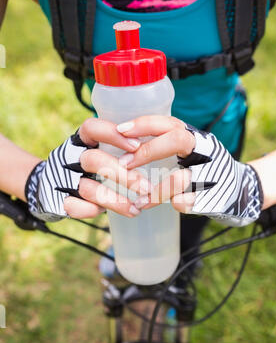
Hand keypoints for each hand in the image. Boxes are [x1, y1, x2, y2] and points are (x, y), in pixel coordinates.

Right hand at [25, 118, 151, 220]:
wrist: (50, 186)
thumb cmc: (87, 167)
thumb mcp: (99, 150)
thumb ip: (119, 150)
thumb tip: (159, 149)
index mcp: (81, 140)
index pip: (92, 129)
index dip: (112, 134)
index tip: (137, 145)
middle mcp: (69, 157)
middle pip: (93, 160)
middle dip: (122, 175)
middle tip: (146, 187)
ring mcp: (61, 179)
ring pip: (88, 188)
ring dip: (114, 200)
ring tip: (136, 209)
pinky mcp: (57, 200)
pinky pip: (74, 206)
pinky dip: (91, 210)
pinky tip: (105, 213)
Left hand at [117, 116, 262, 225]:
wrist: (239, 191)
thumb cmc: (203, 168)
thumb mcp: (189, 151)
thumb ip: (164, 144)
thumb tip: (122, 142)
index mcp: (196, 137)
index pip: (170, 123)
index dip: (145, 124)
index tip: (121, 131)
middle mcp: (206, 151)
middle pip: (177, 140)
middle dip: (148, 151)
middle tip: (125, 164)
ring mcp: (212, 174)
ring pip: (179, 179)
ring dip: (155, 191)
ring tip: (140, 200)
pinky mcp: (214, 197)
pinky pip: (185, 202)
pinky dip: (170, 205)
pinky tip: (161, 206)